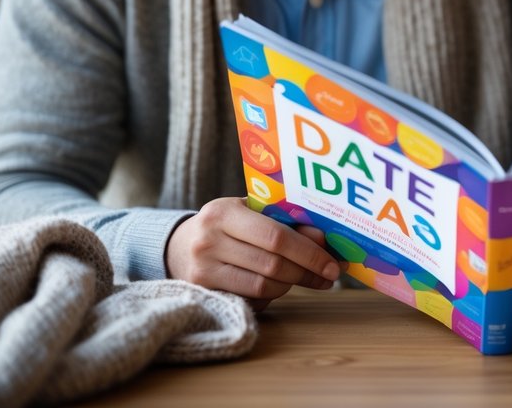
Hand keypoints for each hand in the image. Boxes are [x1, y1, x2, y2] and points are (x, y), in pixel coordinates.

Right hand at [165, 197, 339, 308]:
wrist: (179, 246)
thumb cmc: (227, 226)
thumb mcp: (252, 213)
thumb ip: (286, 222)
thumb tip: (324, 238)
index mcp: (224, 212)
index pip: (276, 236)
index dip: (309, 253)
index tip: (332, 264)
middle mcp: (209, 240)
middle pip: (272, 264)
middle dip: (306, 272)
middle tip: (328, 276)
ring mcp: (203, 269)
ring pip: (262, 286)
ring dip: (291, 285)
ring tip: (304, 278)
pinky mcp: (202, 292)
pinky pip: (249, 299)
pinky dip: (270, 296)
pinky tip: (277, 287)